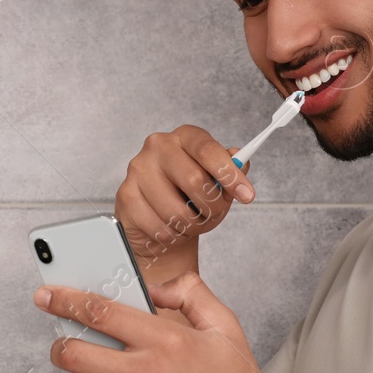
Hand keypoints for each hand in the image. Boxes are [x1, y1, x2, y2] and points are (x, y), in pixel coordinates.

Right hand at [116, 126, 255, 272]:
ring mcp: (138, 170)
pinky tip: (170, 228)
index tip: (246, 194)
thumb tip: (241, 163)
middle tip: (212, 215)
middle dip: (212, 207)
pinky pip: (160, 226)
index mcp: (185, 137)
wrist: (159, 221)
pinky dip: (173, 235)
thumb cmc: (190, 198)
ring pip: (177, 211)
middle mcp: (158, 146)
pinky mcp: (126, 195)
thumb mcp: (216, 183)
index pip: (208, 149)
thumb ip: (231, 172)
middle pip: (195, 180)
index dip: (230, 174)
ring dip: (192, 226)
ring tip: (189, 223)